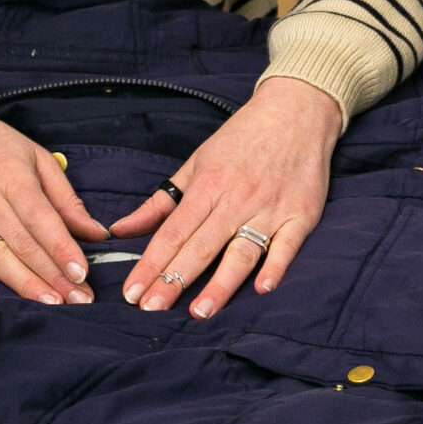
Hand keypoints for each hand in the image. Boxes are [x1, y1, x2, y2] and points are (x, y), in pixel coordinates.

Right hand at [0, 88, 106, 304]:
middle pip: (23, 244)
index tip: (82, 273)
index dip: (62, 248)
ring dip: (23, 283)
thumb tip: (96, 232)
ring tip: (51, 303)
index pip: (41, 220)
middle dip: (54, 276)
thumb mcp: (35, 157)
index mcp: (12, 178)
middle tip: (80, 300)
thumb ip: (65, 198)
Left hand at [110, 75, 338, 316]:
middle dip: (174, 279)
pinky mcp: (302, 215)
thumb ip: (159, 202)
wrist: (297, 111)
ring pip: (241, 252)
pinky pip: (287, 246)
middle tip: (151, 309)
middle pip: (201, 246)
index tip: (132, 292)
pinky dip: (275, 266)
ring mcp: (270, 208)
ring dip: (220, 284)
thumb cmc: (242, 139)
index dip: (150, 263)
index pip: (173, 232)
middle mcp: (237, 199)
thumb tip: (120, 230)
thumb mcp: (196, 164)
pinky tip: (262, 288)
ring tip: (199, 311)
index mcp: (208, 185)